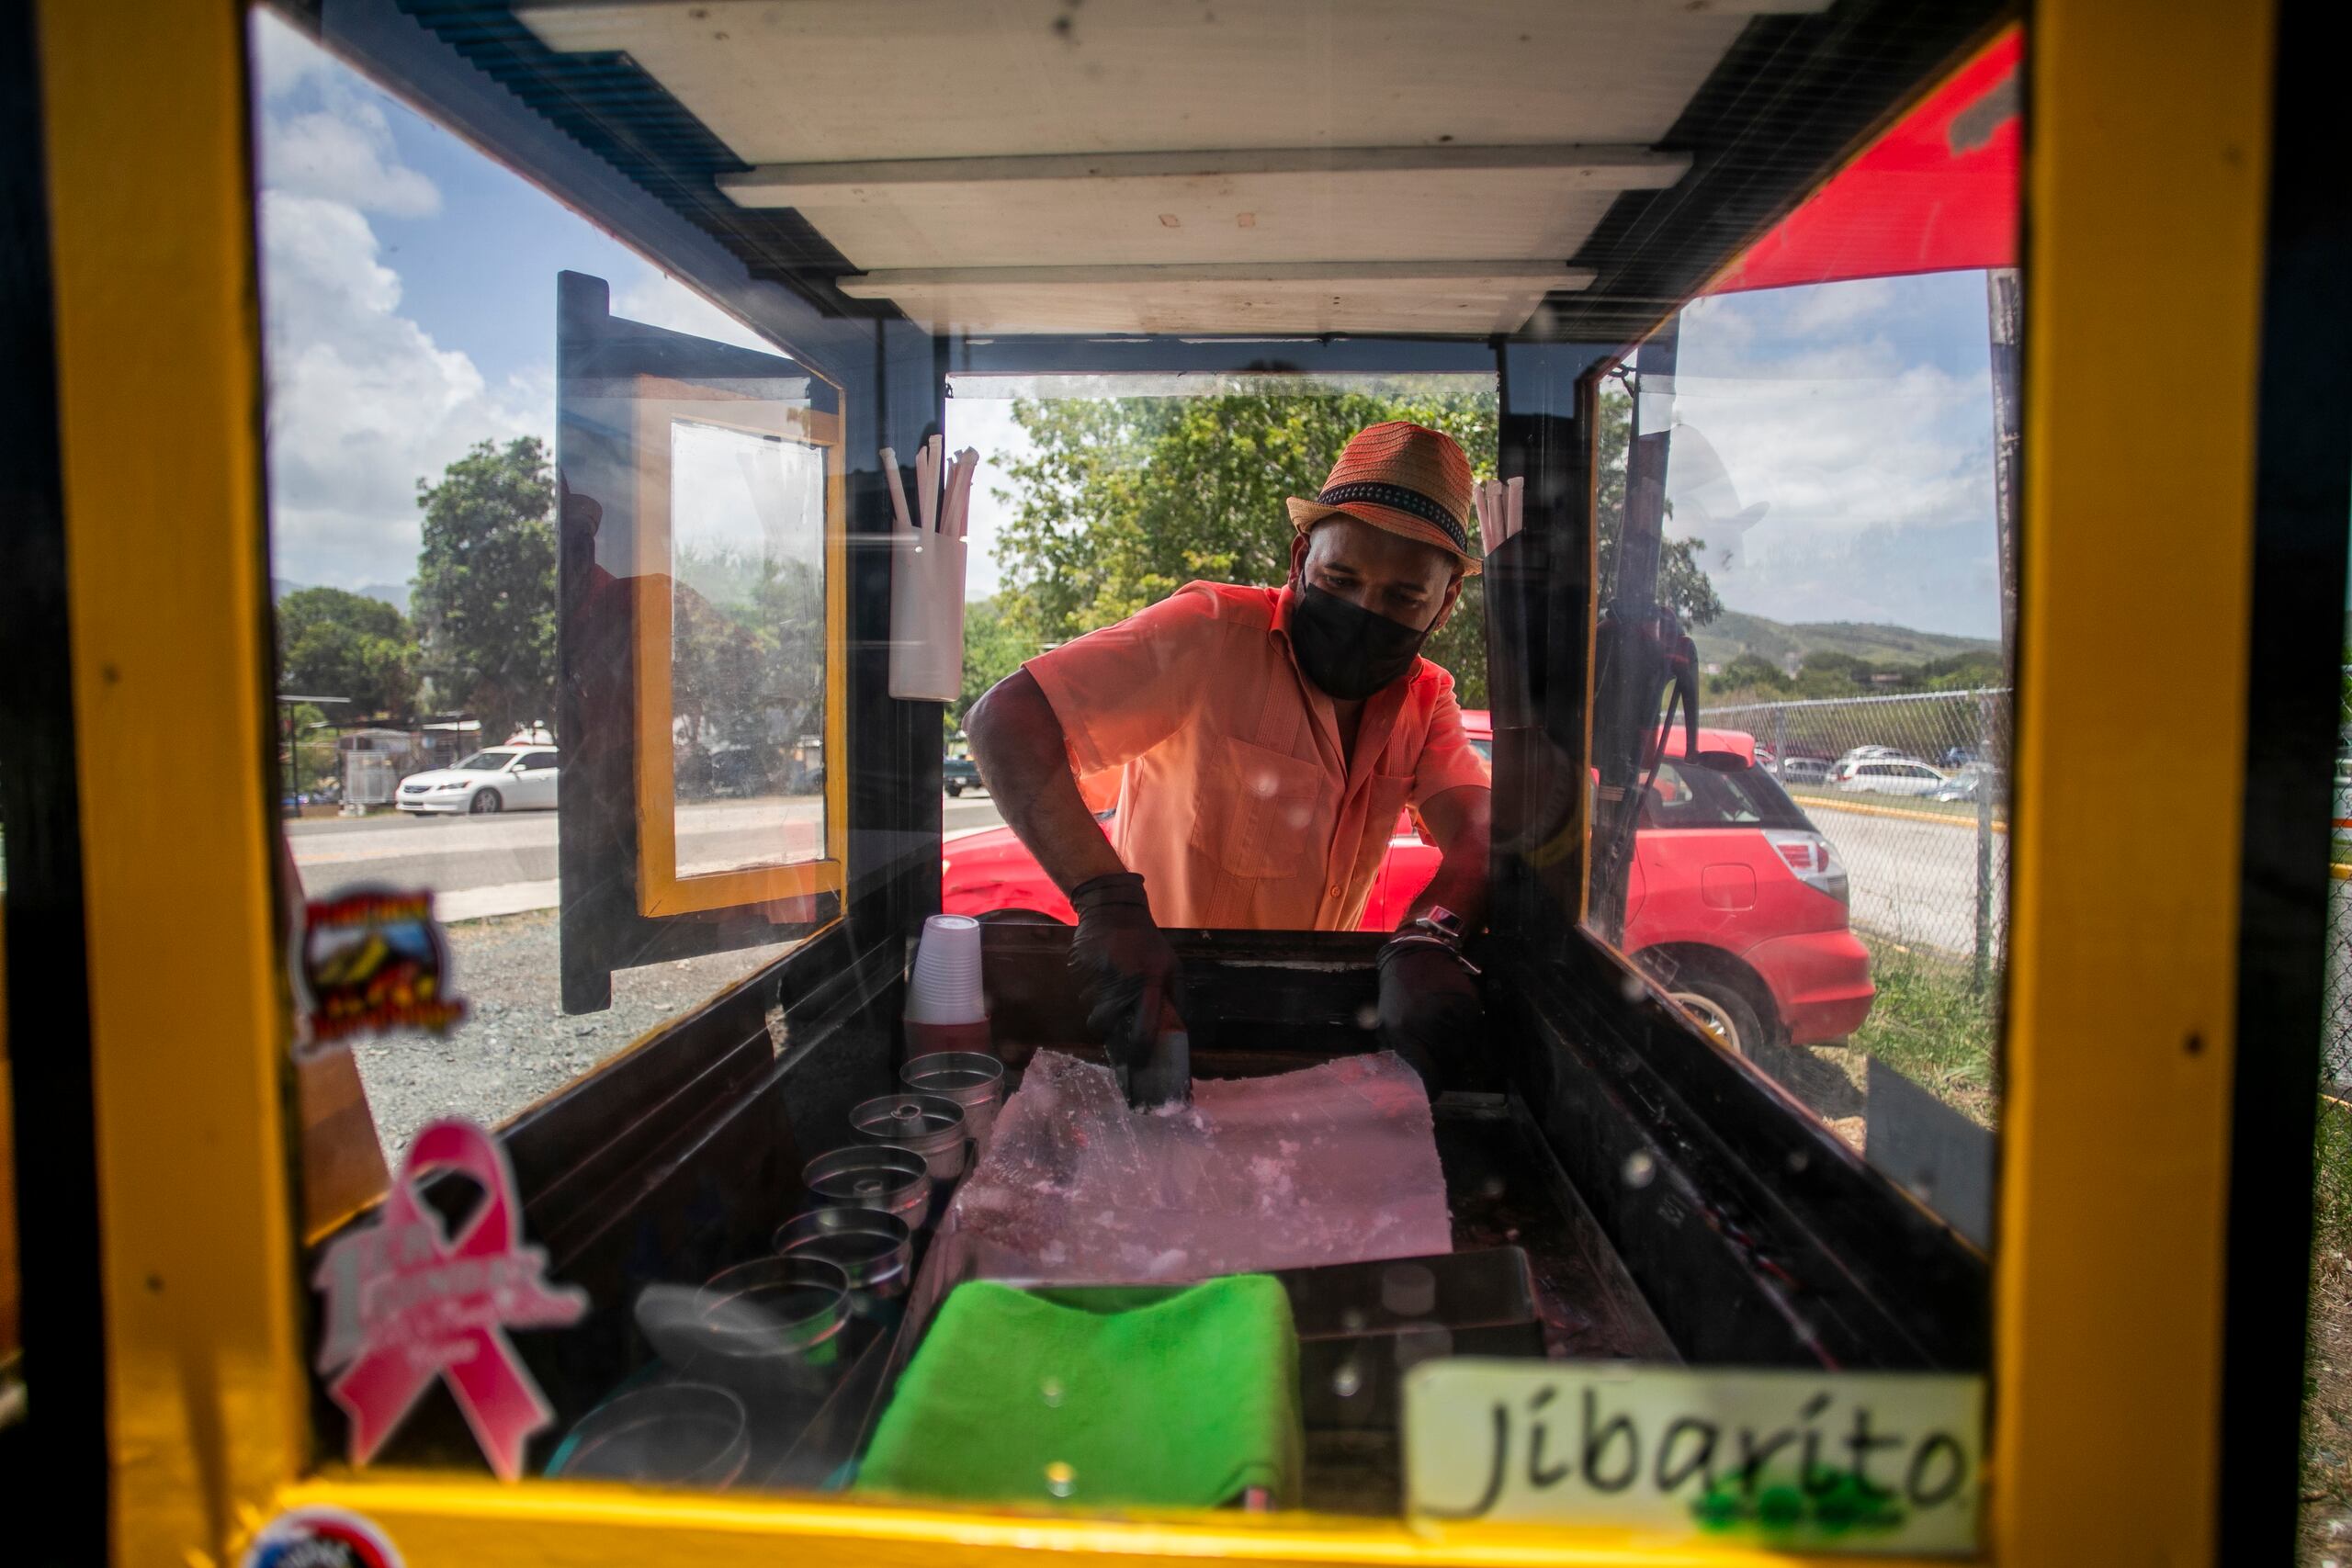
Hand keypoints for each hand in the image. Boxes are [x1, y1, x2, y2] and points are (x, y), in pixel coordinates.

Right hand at [1068, 872, 1185, 1097]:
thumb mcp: (1172, 964)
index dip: (1140, 1050)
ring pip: (1092, 1011)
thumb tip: (1178, 1028)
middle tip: (1115, 1027)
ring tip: (1110, 993)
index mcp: (1149, 982)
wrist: (1113, 909)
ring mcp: (1097, 976)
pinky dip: (1091, 993)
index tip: (1138, 1063)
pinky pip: (1083, 994)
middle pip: (1107, 1025)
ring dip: (1100, 1010)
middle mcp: (1122, 982)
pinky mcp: (1080, 971)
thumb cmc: (1148, 942)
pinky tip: (1101, 977)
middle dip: (1109, 1031)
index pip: (1144, 1026)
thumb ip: (1177, 996)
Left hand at [1376, 937, 1482, 1092]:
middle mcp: (1430, 1027)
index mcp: (1405, 1035)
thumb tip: (1409, 1079)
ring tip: (1446, 1032)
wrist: (1413, 956)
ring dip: (1459, 1046)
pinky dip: (1468, 1029)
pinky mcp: (1468, 1004)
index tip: (1436, 1092)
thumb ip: (1397, 1050)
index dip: (1435, 1086)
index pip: (1428, 1073)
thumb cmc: (1397, 993)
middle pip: (1450, 1063)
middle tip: (1440, 1053)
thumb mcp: (1386, 1022)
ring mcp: (1452, 1016)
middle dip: (1446, 1063)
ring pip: (1465, 1048)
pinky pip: (1475, 1030)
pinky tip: (1455, 1018)